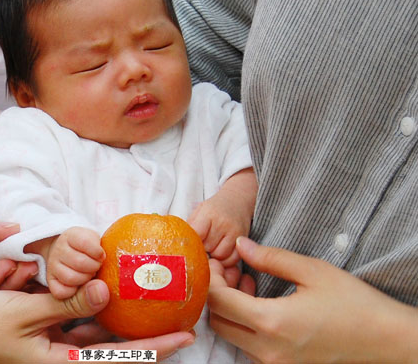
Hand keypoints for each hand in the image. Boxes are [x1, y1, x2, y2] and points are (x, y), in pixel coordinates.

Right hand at [0, 279, 194, 362]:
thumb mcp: (23, 311)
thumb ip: (69, 302)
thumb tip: (107, 290)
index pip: (118, 360)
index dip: (154, 349)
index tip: (184, 336)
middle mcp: (59, 360)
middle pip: (114, 350)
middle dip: (146, 334)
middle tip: (177, 315)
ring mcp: (51, 347)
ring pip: (97, 336)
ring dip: (121, 321)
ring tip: (150, 303)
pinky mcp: (42, 334)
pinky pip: (76, 324)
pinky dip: (95, 311)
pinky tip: (110, 296)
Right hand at [47, 227, 104, 298]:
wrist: (69, 250)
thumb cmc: (89, 248)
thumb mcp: (96, 242)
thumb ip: (99, 255)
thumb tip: (101, 286)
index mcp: (71, 235)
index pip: (85, 242)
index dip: (98, 252)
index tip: (102, 256)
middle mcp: (58, 249)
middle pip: (80, 262)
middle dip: (94, 267)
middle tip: (96, 267)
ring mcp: (52, 265)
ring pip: (71, 278)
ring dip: (85, 279)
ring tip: (89, 274)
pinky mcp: (50, 280)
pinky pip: (61, 292)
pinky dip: (73, 292)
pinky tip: (79, 285)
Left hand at [188, 168, 256, 265]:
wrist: (239, 199)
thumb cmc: (215, 207)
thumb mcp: (200, 211)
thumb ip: (190, 225)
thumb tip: (176, 242)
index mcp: (209, 214)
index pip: (196, 235)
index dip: (191, 244)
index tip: (188, 247)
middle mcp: (223, 223)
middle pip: (207, 248)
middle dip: (202, 250)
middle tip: (201, 246)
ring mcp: (235, 232)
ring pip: (220, 256)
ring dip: (214, 256)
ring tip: (212, 248)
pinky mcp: (243, 240)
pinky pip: (233, 259)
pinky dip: (226, 260)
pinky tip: (222, 253)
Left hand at [208, 237, 417, 362]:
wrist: (384, 339)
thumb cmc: (352, 302)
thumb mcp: (312, 270)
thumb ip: (270, 258)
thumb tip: (240, 245)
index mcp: (273, 323)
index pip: (219, 302)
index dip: (212, 280)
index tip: (218, 261)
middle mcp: (267, 350)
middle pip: (218, 322)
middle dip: (216, 294)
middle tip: (229, 270)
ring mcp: (274, 363)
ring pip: (231, 335)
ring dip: (229, 309)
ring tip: (247, 282)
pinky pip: (247, 345)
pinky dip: (244, 323)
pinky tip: (260, 301)